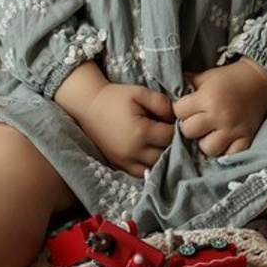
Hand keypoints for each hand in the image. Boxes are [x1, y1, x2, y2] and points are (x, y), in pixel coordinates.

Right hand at [55, 63, 174, 177]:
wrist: (88, 106)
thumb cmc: (115, 97)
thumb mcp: (140, 93)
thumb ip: (162, 103)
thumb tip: (177, 117)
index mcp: (141, 132)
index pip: (171, 137)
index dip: (178, 129)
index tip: (176, 121)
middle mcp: (134, 152)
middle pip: (166, 155)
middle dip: (171, 144)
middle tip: (169, 132)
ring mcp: (125, 162)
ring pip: (155, 167)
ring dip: (162, 157)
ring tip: (160, 143)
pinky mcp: (119, 166)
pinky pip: (141, 173)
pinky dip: (149, 165)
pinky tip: (149, 152)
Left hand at [173, 58, 266, 157]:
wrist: (258, 81)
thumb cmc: (227, 78)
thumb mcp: (205, 77)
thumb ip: (186, 84)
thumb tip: (167, 92)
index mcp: (207, 98)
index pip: (179, 111)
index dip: (179, 110)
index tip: (186, 108)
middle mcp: (219, 116)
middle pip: (189, 131)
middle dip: (189, 126)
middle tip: (196, 121)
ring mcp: (233, 130)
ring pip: (207, 148)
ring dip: (205, 141)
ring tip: (208, 133)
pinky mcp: (246, 139)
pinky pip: (229, 156)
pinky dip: (224, 151)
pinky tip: (223, 141)